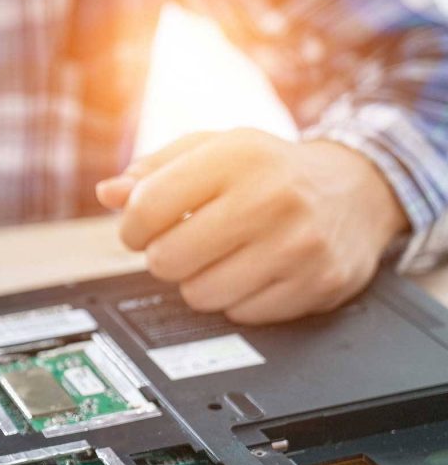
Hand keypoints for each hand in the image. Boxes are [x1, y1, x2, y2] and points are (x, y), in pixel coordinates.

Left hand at [95, 129, 408, 323]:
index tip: (141, 228)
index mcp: (238, 156)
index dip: (131, 226)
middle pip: (166, 259)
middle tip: (184, 243)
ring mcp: (297, 245)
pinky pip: (240, 314)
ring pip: (199, 294)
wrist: (356, 190)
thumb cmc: (270, 171)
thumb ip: (154, 169)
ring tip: (221, 256)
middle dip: (163, 256)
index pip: (146, 207)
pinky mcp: (315, 284)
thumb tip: (108, 194)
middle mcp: (271, 198)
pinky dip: (238, 299)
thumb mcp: (213, 150)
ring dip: (198, 281)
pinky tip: (254, 271)